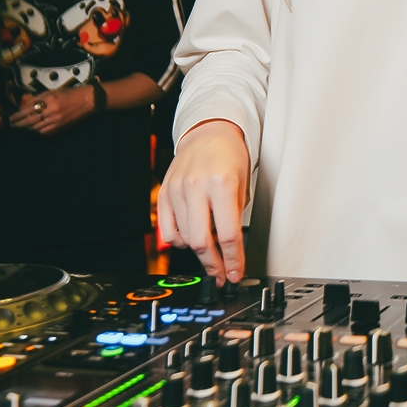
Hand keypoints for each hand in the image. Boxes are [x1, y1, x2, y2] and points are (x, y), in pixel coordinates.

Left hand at [9, 87, 93, 136]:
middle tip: (12, 125)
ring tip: (21, 126)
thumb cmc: (69, 94)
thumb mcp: (52, 92)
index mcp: (49, 100)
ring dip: (27, 128)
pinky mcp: (60, 129)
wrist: (86, 101)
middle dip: (19, 124)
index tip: (11, 117)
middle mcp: (52, 112)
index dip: (18, 115)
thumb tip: (23, 106)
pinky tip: (33, 129)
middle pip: (30, 121)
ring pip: (36, 129)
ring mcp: (56, 122)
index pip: (28, 110)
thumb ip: (37, 99)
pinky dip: (37, 131)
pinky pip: (44, 133)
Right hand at [158, 120, 249, 284]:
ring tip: (210, 250)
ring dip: (198, 252)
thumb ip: (235, 217)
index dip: (233, 260)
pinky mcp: (164, 193)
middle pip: (201, 242)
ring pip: (184, 239)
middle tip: (221, 275)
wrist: (208, 131)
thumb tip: (232, 253)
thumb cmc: (229, 156)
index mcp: (221, 183)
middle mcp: (196, 186)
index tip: (234, 273)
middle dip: (213, 265)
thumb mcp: (242, 184)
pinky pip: (168, 231)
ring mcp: (177, 190)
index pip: (228, 234)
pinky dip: (179, 241)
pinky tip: (191, 235)